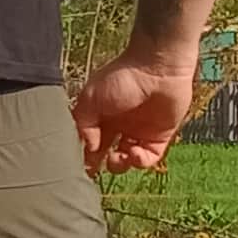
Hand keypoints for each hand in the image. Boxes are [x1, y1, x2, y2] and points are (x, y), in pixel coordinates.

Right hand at [71, 46, 197, 173]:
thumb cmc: (123, 77)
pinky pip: (148, 158)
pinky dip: (139, 162)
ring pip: (125, 160)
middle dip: (98, 164)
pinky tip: (134, 153)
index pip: (88, 141)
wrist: (159, 67)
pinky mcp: (159, 137)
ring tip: (117, 158)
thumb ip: (83, 124)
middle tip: (95, 170)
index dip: (83, 154)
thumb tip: (88, 147)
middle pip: (105, 153)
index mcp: (100, 114)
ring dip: (118, 165)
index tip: (78, 163)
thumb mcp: (91, 98)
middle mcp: (118, 125)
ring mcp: (139, 132)